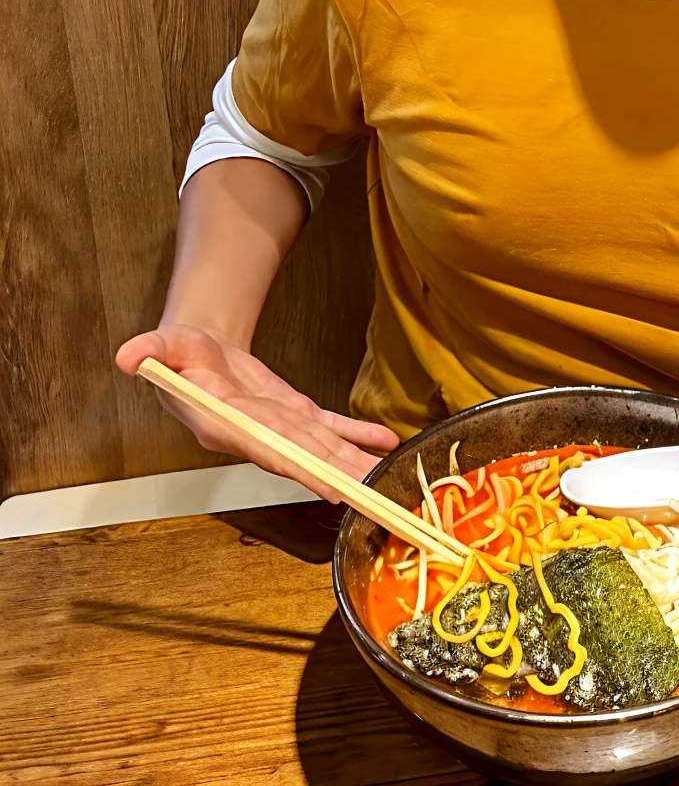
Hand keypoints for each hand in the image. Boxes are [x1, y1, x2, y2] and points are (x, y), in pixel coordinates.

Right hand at [116, 324, 398, 501]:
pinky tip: (384, 441)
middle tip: (373, 494)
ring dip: (355, 461)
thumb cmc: (179, 355)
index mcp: (226, 426)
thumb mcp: (163, 346)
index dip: (298, 467)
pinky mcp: (296, 414)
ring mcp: (281, 428)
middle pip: (303, 457)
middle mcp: (258, 435)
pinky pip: (332, 426)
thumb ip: (149, 352)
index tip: (328, 484)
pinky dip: (358, 432)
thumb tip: (128, 355)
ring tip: (389, 475)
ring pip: (323, 448)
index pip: (266, 449)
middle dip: (338, 475)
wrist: (199, 354)